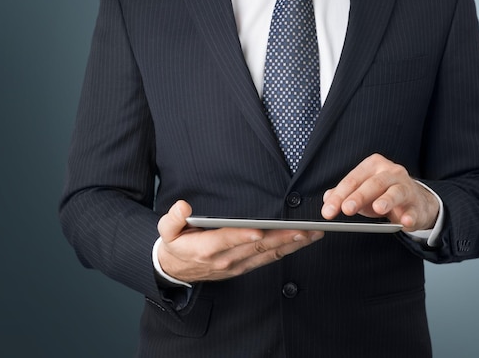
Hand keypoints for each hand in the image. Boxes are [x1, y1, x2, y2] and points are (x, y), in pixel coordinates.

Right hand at [157, 201, 323, 282]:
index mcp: (206, 249)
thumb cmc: (175, 246)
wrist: (176, 271)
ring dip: (291, 245)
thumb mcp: (166, 231)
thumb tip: (183, 207)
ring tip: (312, 234)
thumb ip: (172, 219)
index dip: (242, 236)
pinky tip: (302, 241)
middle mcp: (225, 260)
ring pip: (268, 254)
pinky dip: (287, 250)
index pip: (226, 241)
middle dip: (281, 238)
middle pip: (256, 248)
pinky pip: (269, 259)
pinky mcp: (245, 267)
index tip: (258, 231)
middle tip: (303, 229)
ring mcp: (238, 265)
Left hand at [321, 153, 438, 231]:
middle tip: (346, 209)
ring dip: (387, 200)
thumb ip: (343, 193)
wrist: (414, 201)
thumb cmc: (382, 194)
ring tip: (378, 208)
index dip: (339, 196)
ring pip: (396, 192)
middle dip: (358, 197)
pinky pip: (414, 211)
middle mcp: (391, 172)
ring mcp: (406, 187)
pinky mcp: (417, 205)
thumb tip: (327, 197)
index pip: (352, 180)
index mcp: (373, 166)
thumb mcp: (361, 191)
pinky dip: (410, 216)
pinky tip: (405, 221)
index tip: (328, 211)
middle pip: (373, 184)